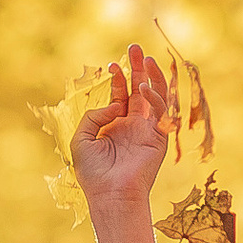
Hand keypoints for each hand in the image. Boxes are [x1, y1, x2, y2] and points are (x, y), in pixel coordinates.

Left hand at [71, 43, 172, 211]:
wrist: (110, 194)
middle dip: (137, 68)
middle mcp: (133, 126)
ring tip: (145, 58)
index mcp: (115, 126)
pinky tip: (142, 88)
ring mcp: (147, 131)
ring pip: (154, 97)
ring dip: (151, 76)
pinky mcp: (158, 138)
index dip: (118, 79)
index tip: (112, 64)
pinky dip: (154, 98)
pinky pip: (160, 112)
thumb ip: (94, 115)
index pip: (120, 96)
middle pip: (139, 90)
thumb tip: (117, 104)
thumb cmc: (93, 173)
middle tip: (135, 48)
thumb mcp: (82, 138)